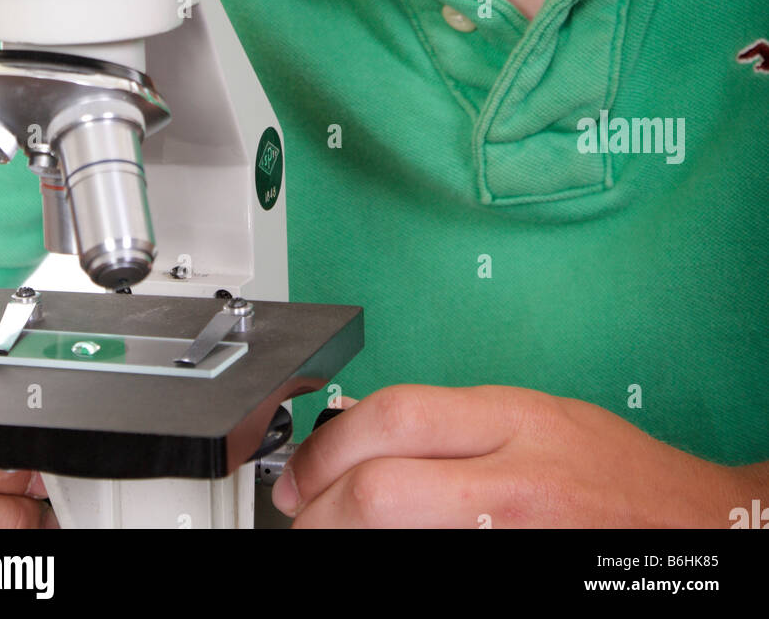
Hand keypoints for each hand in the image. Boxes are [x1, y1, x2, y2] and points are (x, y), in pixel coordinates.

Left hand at [272, 384, 761, 528]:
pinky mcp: (511, 576)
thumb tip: (365, 436)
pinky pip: (430, 567)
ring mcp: (510, 535)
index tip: (303, 467)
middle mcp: (511, 478)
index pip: (392, 416)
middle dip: (317, 505)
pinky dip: (390, 561)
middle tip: (299, 512)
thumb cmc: (617, 474)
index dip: (327, 445)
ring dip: (342, 538)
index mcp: (512, 419)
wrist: (694, 530)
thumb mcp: (536, 417)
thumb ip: (457, 424)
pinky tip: (380, 556)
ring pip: (393, 535)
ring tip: (328, 535)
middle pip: (377, 487)